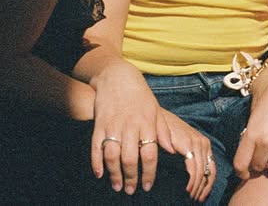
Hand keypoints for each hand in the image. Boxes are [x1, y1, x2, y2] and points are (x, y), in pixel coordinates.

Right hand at [89, 62, 164, 194]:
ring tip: (117, 186)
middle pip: (130, 159)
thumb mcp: (156, 110)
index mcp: (147, 123)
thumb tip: (172, 151)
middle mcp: (130, 126)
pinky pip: (95, 148)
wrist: (117, 76)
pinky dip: (96, 163)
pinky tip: (99, 174)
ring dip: (114, 174)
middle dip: (131, 178)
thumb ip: (163, 131)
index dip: (149, 173)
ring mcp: (113, 125)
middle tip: (130, 190)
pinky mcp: (99, 124)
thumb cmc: (139, 95)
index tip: (147, 186)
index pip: (150, 154)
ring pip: (112, 156)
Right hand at [159, 109, 215, 201]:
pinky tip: (188, 189)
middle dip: (204, 189)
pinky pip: (194, 168)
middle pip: (210, 172)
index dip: (208, 185)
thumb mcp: (182, 146)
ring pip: (202, 172)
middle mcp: (204, 143)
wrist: (157, 119)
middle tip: (197, 200)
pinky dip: (193, 181)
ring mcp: (197, 143)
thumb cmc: (167, 133)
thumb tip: (192, 178)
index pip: (212, 169)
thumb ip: (189, 158)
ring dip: (198, 187)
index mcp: (204, 144)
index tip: (202, 196)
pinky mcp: (189, 145)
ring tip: (191, 196)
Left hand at [233, 68, 267, 177]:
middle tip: (266, 155)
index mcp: (250, 132)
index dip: (242, 172)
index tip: (246, 174)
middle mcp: (263, 140)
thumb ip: (250, 134)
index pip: (240, 164)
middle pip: (258, 166)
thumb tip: (248, 155)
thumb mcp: (255, 114)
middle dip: (261, 163)